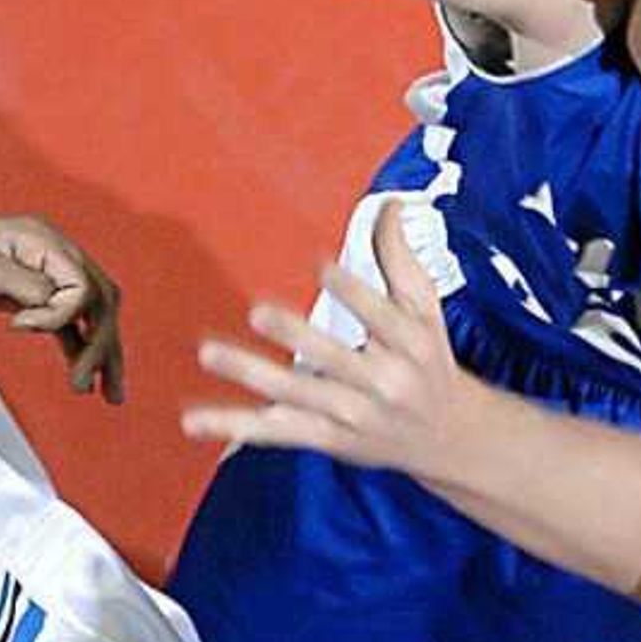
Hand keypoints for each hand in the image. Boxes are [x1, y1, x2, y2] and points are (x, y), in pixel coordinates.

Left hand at [0, 215, 127, 401]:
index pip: (83, 282)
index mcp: (37, 237)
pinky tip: (80, 374)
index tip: (22, 328)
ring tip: (109, 394)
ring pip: (87, 312)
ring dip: (100, 350)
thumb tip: (61, 302)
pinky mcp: (20, 292)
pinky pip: (63, 320)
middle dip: (103, 343)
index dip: (64, 313)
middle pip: (98, 297)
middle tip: (90, 386)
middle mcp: (45, 249)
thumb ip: (23, 283)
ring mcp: (35, 271)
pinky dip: (76, 346)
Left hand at [184, 203, 475, 476]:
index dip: (352, 291)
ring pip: (295, 395)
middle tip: (258, 310)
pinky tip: (193, 421)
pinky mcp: (327, 438)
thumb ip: (399, 256)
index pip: (380, 315)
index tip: (322, 265)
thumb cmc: (428, 361)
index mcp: (410, 344)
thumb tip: (388, 202)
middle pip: (333, 357)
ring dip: (250, 374)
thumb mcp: (426, 310)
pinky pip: (275, 432)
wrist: (447, 439)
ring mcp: (352, 416)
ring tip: (209, 352)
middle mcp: (383, 383)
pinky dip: (235, 427)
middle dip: (296, 335)